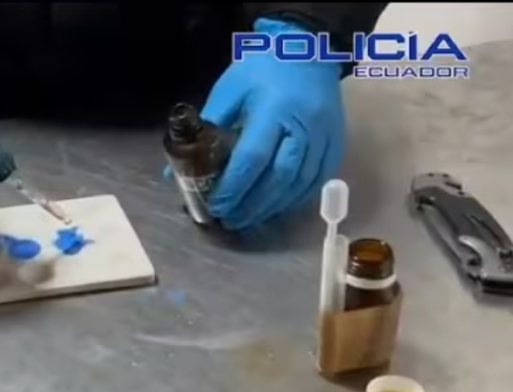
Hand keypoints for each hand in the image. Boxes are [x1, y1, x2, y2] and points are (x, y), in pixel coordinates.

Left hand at [196, 18, 345, 229]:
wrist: (308, 50)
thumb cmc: (263, 68)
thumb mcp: (230, 90)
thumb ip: (206, 129)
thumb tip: (176, 169)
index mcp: (274, 110)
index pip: (252, 159)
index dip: (234, 188)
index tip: (216, 206)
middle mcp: (304, 127)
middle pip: (278, 178)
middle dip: (252, 205)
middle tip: (230, 220)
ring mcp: (325, 137)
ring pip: (300, 184)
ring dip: (273, 207)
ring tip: (249, 218)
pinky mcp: (336, 143)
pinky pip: (317, 180)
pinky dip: (295, 199)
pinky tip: (276, 207)